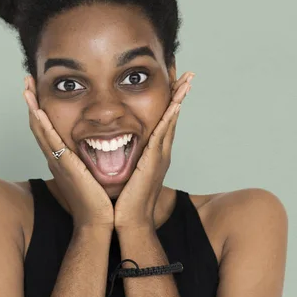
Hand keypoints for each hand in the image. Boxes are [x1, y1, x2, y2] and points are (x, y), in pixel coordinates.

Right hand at [23, 75, 113, 229]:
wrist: (102, 221)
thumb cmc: (101, 200)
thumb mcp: (97, 173)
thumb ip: (96, 159)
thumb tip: (108, 148)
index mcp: (64, 158)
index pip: (49, 128)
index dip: (41, 108)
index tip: (39, 89)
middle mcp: (57, 158)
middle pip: (39, 124)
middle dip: (32, 101)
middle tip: (27, 81)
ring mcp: (58, 161)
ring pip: (40, 129)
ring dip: (32, 107)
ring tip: (26, 87)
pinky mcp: (63, 166)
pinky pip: (49, 141)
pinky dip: (41, 124)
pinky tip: (36, 109)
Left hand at [113, 72, 193, 230]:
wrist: (128, 222)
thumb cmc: (123, 202)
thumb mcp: (124, 174)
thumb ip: (122, 160)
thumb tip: (109, 150)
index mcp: (152, 154)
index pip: (162, 121)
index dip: (169, 102)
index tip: (172, 83)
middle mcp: (160, 152)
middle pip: (172, 117)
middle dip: (179, 95)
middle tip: (187, 74)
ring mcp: (159, 156)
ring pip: (171, 120)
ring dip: (179, 99)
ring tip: (186, 79)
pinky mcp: (154, 161)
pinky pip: (163, 133)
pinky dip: (170, 117)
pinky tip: (175, 102)